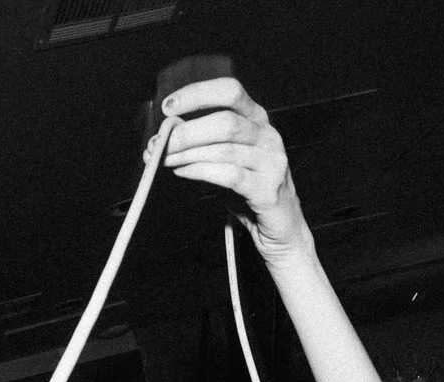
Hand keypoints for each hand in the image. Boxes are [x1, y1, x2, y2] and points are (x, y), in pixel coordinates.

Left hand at [152, 78, 302, 255]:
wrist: (280, 227)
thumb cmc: (249, 189)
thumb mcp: (228, 158)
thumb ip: (203, 143)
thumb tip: (162, 138)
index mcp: (258, 119)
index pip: (230, 91)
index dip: (198, 94)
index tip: (168, 106)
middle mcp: (268, 136)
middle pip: (226, 121)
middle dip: (187, 132)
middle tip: (162, 144)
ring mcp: (271, 162)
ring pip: (225, 149)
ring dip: (189, 154)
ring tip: (167, 160)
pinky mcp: (268, 189)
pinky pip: (229, 175)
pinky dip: (200, 172)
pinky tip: (183, 172)